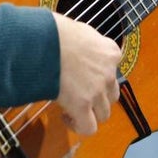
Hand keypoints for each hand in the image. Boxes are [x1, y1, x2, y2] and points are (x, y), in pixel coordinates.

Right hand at [52, 12, 120, 134]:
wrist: (45, 41)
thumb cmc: (55, 30)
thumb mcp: (79, 29)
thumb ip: (86, 41)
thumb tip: (76, 46)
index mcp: (110, 52)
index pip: (112, 68)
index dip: (98, 74)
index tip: (82, 74)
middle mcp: (109, 72)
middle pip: (112, 95)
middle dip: (97, 97)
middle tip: (78, 93)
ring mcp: (97, 91)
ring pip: (104, 113)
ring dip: (89, 112)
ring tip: (72, 107)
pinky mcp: (83, 105)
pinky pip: (88, 128)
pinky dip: (79, 126)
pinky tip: (66, 116)